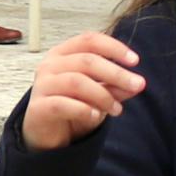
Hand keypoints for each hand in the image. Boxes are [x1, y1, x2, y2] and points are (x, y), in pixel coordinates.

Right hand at [20, 31, 144, 151]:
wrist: (47, 134)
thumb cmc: (71, 106)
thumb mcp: (98, 94)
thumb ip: (115, 87)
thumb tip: (137, 84)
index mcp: (63, 53)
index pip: (89, 40)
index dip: (114, 47)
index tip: (135, 61)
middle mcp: (50, 65)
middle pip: (87, 61)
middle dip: (116, 73)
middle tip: (137, 85)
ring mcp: (42, 85)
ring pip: (76, 81)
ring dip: (103, 95)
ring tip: (117, 109)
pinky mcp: (38, 107)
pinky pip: (63, 104)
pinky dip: (84, 110)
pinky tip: (97, 117)